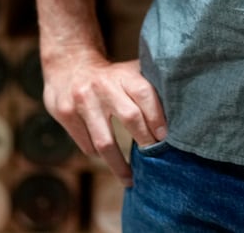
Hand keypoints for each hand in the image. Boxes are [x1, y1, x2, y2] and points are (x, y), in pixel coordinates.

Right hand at [42, 53, 167, 185]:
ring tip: (130, 178)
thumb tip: (178, 114)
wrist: (69, 65)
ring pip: (104, 142)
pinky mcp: (65, 114)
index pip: (144, 93)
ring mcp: (82, 101)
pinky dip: (99, 154)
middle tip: (153, 159)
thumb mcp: (128, 73)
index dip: (156, 117)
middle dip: (144, 142)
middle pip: (129, 117)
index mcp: (123, 74)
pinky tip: (107, 158)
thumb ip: (148, 88)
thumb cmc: (110, 76)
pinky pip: (87, 145)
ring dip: (119, 164)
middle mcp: (103, 86)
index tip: (164, 138)